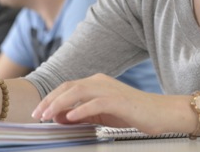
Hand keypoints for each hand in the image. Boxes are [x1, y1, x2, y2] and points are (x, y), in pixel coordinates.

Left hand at [32, 73, 184, 134]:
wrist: (161, 112)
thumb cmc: (133, 113)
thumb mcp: (102, 115)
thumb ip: (82, 114)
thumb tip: (60, 117)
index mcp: (97, 83)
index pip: (67, 87)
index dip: (51, 98)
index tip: (39, 112)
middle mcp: (101, 82)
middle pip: (69, 86)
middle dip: (50, 100)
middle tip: (37, 115)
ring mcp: (110, 89)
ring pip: (78, 92)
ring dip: (60, 103)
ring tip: (48, 115)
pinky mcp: (120, 100)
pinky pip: (96, 103)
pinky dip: (81, 109)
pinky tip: (70, 117)